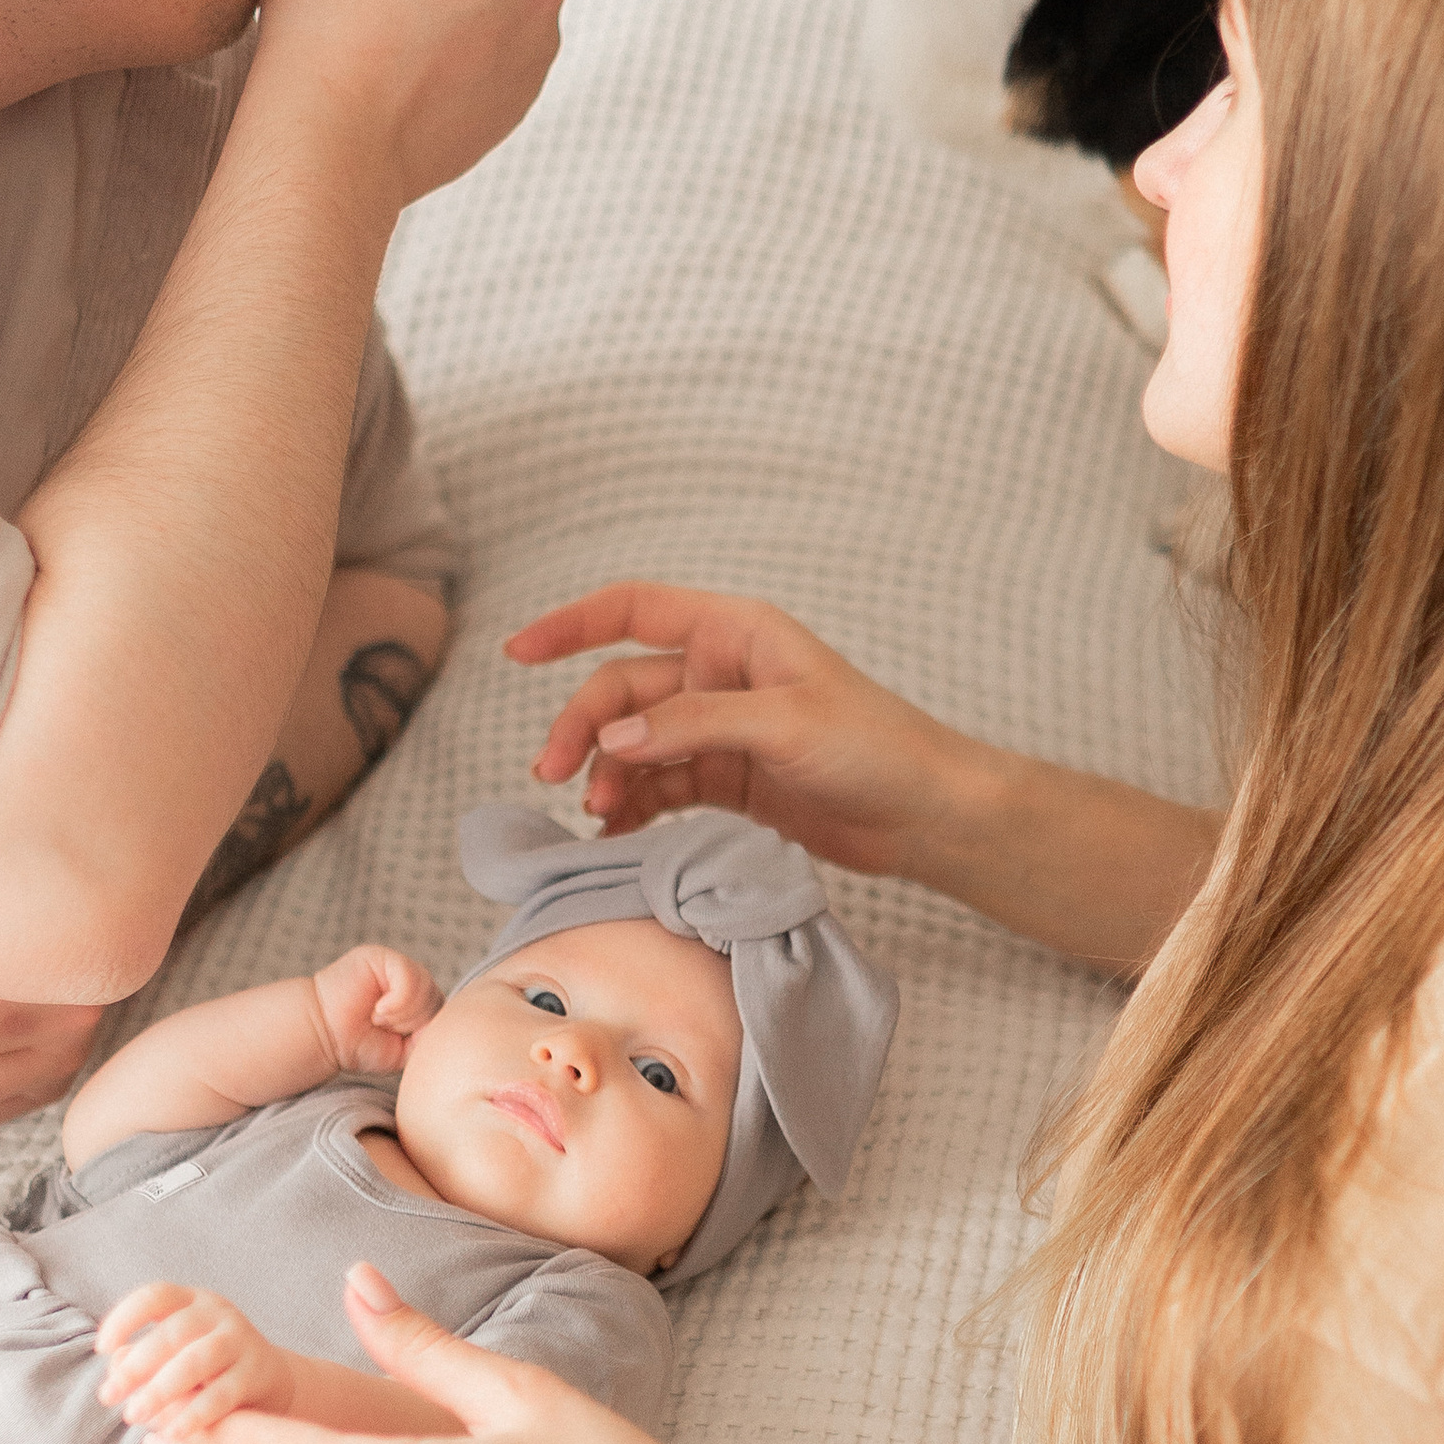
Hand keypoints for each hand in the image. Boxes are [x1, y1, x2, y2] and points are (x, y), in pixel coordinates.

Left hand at [97, 1284, 298, 1434]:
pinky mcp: (256, 1373)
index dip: (124, 1318)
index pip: (154, 1296)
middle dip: (135, 1366)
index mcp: (191, 1300)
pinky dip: (193, 1414)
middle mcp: (217, 1314)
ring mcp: (239, 1340)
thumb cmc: (204, 1366)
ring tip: (132, 1416)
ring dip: (160, 1390)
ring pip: (196, 1361)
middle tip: (107, 1397)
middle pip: (172, 1333)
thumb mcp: (173, 1352)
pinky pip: (222, 1394)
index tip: (101, 1348)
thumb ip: (142, 1358)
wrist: (267, 1379)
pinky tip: (171, 1433)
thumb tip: (113, 1370)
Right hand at [309, 943, 439, 1076]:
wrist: (324, 1037)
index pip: (444, 1012)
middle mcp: (411, 980)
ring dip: (403, 1015)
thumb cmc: (359, 1045)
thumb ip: (428, 1036)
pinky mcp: (382, 957)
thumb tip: (443, 1021)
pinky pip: (409, 977)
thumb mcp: (404, 1050)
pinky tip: (378, 1010)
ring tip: (378, 1019)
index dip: (425, 1031)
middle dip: (412, 1024)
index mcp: (419, 1000)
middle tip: (383, 1028)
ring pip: (425, 989)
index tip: (397, 1040)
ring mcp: (397, 966)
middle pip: (437, 1000)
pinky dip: (397, 1002)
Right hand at [508, 581, 952, 875]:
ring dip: (607, 774)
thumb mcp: (782, 725)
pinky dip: (633, 806)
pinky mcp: (728, 779)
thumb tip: (612, 741)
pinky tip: (614, 833)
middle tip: (554, 776)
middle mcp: (719, 673)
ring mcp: (720, 728)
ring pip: (636, 744)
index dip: (571, 624)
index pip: (632, 610)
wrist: (926, 813)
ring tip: (597, 814)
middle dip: (583, 729)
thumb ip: (693, 726)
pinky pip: (660, 786)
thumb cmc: (875, 746)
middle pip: (623, 691)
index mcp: (734, 632)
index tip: (517, 651)